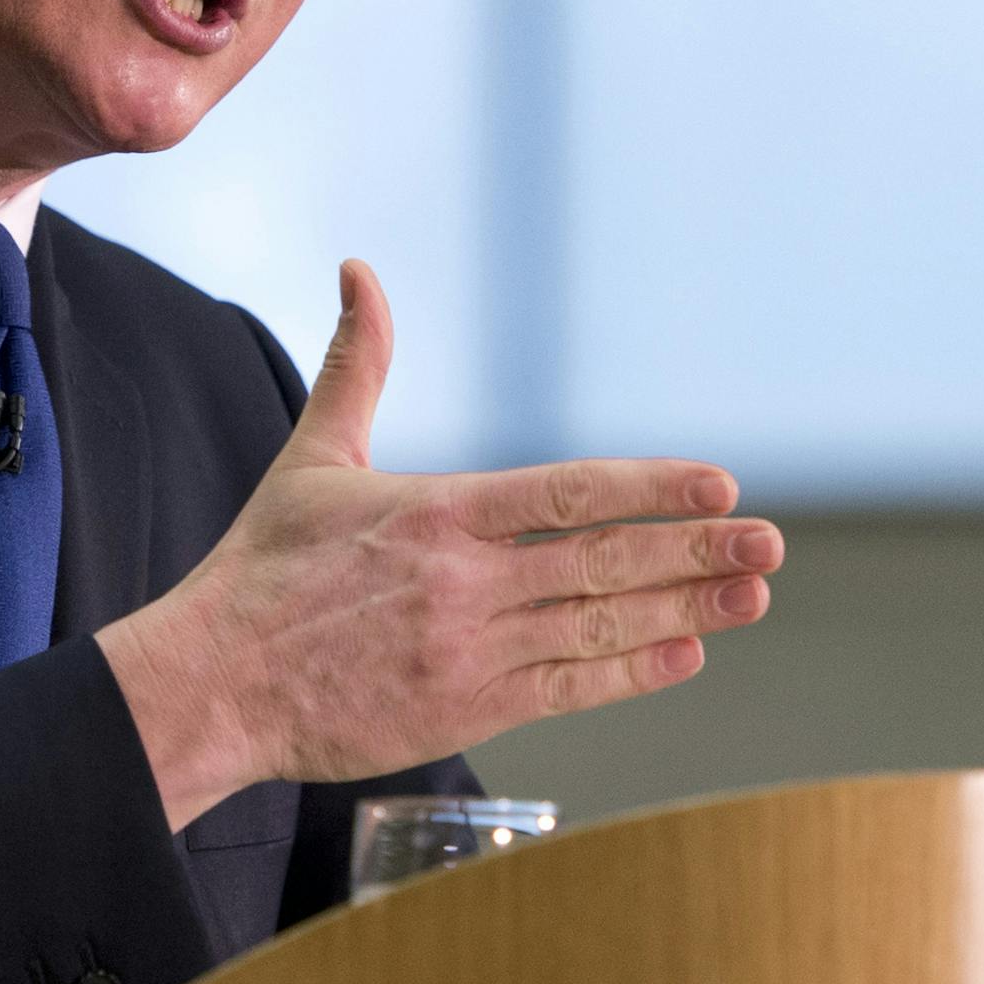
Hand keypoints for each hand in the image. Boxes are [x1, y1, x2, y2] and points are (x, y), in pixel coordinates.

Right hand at [96, 259, 782, 830]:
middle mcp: (463, 582)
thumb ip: (358, 363)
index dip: (651, 488)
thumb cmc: (265, 567)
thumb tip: (360, 269)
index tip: (719, 484)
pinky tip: (685, 654)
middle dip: (695, 551)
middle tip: (770, 542)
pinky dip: (629, 673)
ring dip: (685, 610)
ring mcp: (468, 652)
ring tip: (753, 594)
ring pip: (597, 627)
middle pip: (602, 562)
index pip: (568, 493)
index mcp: (436, 512)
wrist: (214, 682)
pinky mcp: (462, 713)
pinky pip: (566, 690)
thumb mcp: (315, 456)